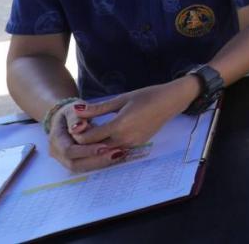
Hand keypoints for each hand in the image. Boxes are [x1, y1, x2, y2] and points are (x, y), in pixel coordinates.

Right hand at [47, 105, 120, 172]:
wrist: (67, 119)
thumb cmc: (72, 112)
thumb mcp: (72, 109)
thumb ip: (76, 117)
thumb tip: (79, 127)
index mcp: (56, 139)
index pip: (68, 150)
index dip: (86, 151)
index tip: (104, 146)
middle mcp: (57, 153)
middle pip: (75, 163)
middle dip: (96, 160)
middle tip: (117, 153)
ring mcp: (65, 159)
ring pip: (82, 167)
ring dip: (100, 163)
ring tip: (120, 154)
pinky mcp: (75, 161)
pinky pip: (87, 166)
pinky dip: (101, 162)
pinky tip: (117, 155)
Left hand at [74, 78, 198, 149]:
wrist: (171, 101)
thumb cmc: (147, 96)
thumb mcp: (121, 99)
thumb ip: (98, 108)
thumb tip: (77, 110)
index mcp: (120, 125)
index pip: (89, 138)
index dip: (79, 133)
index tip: (77, 125)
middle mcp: (125, 139)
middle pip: (95, 148)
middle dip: (85, 142)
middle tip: (81, 129)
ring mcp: (132, 144)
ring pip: (105, 151)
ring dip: (96, 145)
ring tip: (93, 132)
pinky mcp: (137, 145)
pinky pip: (116, 149)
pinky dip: (107, 145)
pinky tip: (106, 135)